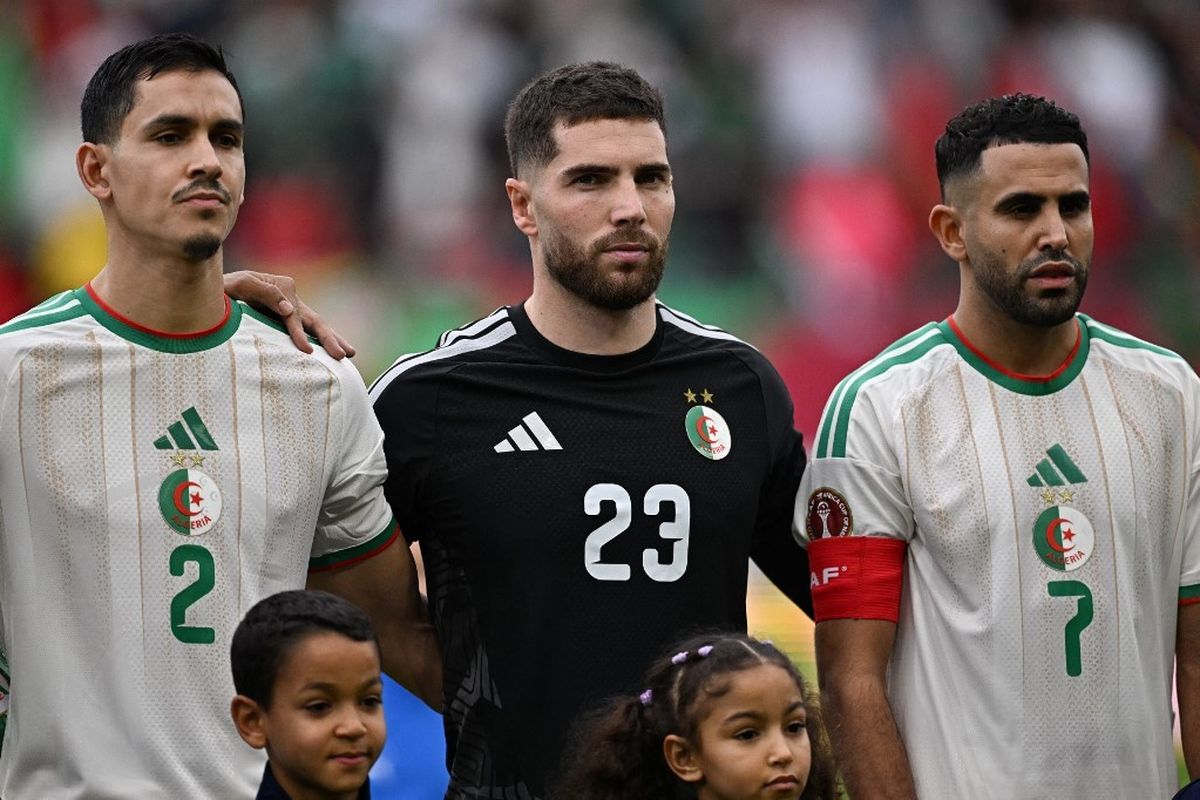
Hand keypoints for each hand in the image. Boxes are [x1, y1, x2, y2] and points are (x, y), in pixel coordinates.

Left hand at [222, 270, 355, 358]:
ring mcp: (292, 308)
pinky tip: (334, 351)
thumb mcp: (240, 284)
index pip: (294, 314)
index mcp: (283, 287)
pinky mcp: (287, 319)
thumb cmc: (225, 287)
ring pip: (316, 325)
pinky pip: (308, 329)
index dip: (300, 332)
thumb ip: (265, 292)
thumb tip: (289, 309)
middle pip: (314, 320)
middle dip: (329, 338)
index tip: (306, 350)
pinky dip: (322, 340)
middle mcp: (291, 297)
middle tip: (341, 355)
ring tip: (350, 353)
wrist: (216, 289)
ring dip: (333, 340)